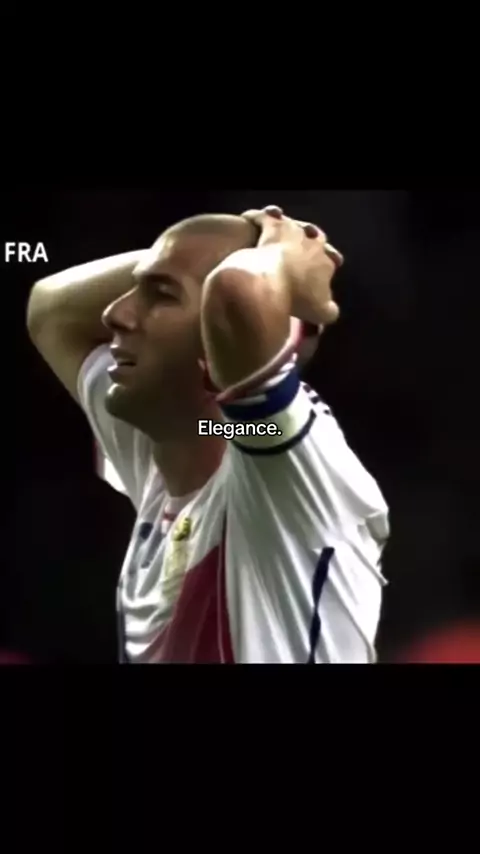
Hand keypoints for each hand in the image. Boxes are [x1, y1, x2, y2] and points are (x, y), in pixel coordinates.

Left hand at [241, 205, 342, 326]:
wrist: (271, 281)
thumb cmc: (296, 299)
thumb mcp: (319, 312)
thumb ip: (328, 310)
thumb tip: (331, 311)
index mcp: (325, 264)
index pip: (329, 261)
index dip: (326, 264)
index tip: (319, 271)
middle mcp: (312, 244)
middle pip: (316, 238)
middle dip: (313, 242)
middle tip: (309, 244)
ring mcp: (291, 233)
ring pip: (293, 225)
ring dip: (289, 227)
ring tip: (284, 228)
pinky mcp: (270, 226)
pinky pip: (266, 217)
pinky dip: (261, 218)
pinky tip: (257, 220)